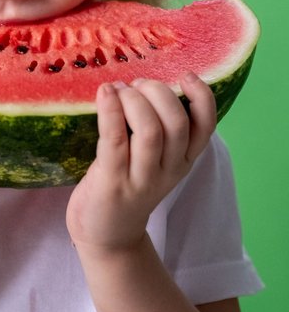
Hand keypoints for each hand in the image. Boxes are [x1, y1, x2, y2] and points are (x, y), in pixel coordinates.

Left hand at [66, 73, 216, 252]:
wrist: (106, 234)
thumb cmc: (128, 184)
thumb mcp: (155, 160)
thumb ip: (159, 129)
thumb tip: (146, 82)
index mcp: (184, 160)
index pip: (206, 126)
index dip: (201, 97)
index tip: (185, 76)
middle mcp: (168, 170)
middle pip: (176, 123)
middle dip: (157, 92)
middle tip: (136, 85)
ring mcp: (141, 179)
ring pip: (149, 131)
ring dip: (133, 100)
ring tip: (118, 90)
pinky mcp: (112, 183)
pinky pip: (114, 140)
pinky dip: (110, 111)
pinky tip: (104, 93)